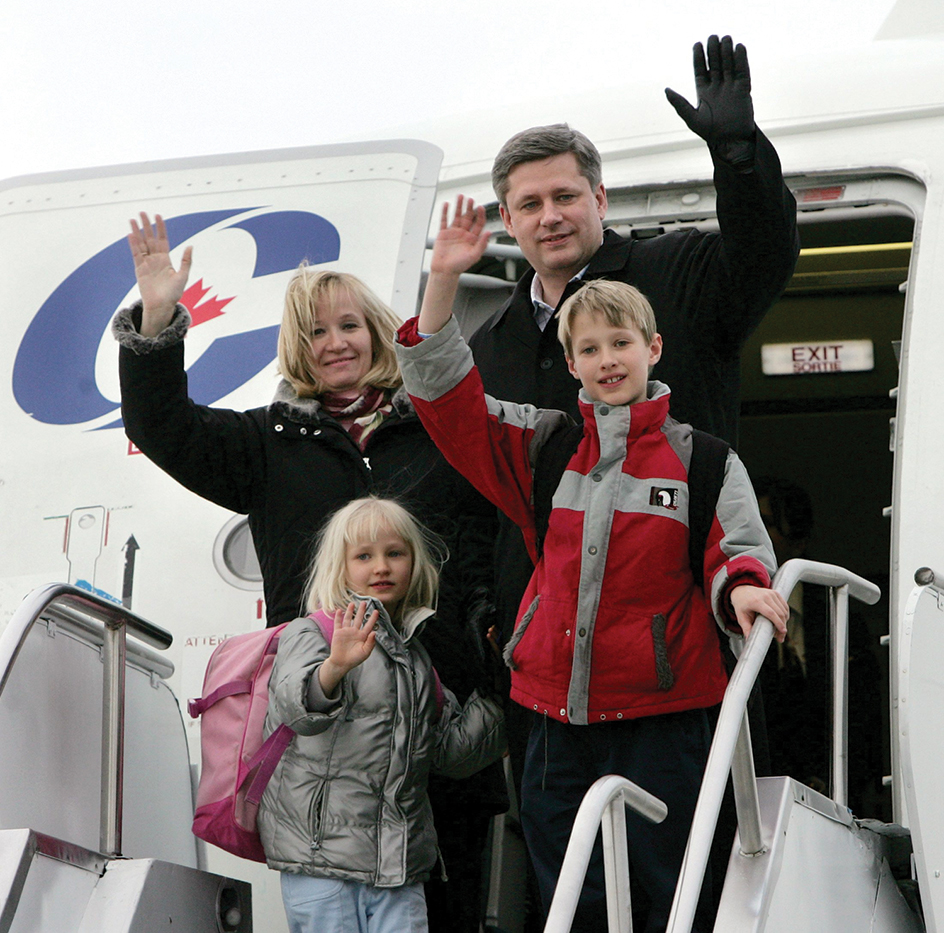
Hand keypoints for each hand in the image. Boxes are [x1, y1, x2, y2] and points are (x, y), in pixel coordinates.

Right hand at [127, 212, 192, 335]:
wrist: (162, 306)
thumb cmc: (174, 294)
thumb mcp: (183, 276)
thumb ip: (186, 261)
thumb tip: (190, 246)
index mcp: (166, 259)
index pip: (162, 239)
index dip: (160, 228)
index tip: (158, 216)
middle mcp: (155, 259)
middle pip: (149, 238)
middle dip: (146, 225)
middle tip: (142, 212)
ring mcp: (146, 263)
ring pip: (140, 244)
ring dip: (137, 232)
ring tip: (133, 219)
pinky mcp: (139, 269)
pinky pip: (135, 254)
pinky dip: (133, 244)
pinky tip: (130, 234)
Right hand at [318, 601, 378, 696]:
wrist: (341, 663)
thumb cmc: (354, 659)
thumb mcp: (365, 652)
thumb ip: (370, 643)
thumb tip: (374, 632)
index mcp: (362, 636)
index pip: (369, 625)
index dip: (372, 618)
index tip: (376, 611)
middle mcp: (355, 632)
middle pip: (359, 619)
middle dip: (362, 611)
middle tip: (364, 602)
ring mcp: (346, 632)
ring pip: (349, 619)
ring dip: (350, 611)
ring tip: (352, 603)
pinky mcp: (338, 633)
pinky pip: (338, 623)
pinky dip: (338, 617)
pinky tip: (339, 611)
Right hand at [430, 195, 490, 275]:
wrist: (445, 271)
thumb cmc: (460, 266)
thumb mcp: (474, 255)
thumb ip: (482, 244)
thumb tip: (489, 232)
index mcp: (473, 238)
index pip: (478, 223)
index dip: (480, 215)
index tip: (480, 207)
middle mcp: (464, 233)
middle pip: (468, 217)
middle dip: (469, 208)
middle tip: (470, 199)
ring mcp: (454, 232)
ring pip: (457, 216)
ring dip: (458, 206)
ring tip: (460, 196)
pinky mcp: (443, 233)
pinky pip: (444, 220)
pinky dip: (445, 212)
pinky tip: (447, 204)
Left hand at [664, 35, 754, 166]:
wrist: (729, 141)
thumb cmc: (709, 132)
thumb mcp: (691, 117)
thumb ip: (679, 103)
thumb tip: (666, 90)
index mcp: (703, 92)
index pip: (701, 70)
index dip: (699, 58)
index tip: (697, 44)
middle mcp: (717, 87)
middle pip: (715, 64)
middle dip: (713, 51)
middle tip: (712, 37)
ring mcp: (731, 87)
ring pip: (729, 65)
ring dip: (726, 52)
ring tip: (725, 38)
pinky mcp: (744, 89)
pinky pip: (742, 71)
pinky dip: (741, 60)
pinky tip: (738, 48)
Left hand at [729, 585, 788, 642]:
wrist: (741, 591)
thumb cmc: (741, 604)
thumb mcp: (741, 616)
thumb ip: (746, 628)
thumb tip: (749, 640)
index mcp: (756, 601)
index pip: (771, 613)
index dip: (778, 623)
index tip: (783, 632)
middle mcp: (765, 596)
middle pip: (779, 613)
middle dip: (782, 626)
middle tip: (781, 636)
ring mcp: (771, 593)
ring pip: (784, 610)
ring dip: (785, 621)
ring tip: (779, 630)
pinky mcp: (775, 593)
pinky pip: (785, 606)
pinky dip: (785, 614)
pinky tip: (782, 621)